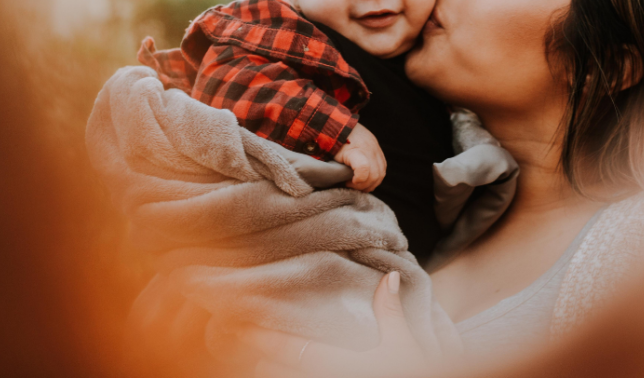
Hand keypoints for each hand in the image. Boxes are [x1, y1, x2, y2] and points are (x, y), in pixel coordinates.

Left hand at [242, 272, 427, 377]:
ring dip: (260, 368)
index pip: (294, 349)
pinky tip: (266, 366)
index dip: (265, 336)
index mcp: (344, 364)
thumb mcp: (406, 343)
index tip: (243, 318)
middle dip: (253, 353)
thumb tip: (391, 275)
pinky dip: (276, 375)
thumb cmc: (413, 369)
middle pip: (275, 371)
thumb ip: (391, 311)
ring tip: (242, 353)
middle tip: (231, 332)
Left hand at [334, 124, 385, 191]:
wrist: (341, 124)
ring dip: (371, 183)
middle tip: (352, 185)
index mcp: (355, 150)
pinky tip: (365, 177)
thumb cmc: (333, 143)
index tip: (348, 182)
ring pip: (381, 173)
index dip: (358, 181)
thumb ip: (339, 169)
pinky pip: (382, 167)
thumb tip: (342, 183)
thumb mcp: (333, 156)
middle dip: (364, 186)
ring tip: (359, 183)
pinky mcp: (378, 149)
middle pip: (375, 175)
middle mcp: (369, 149)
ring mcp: (376, 148)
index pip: (363, 169)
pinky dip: (375, 176)